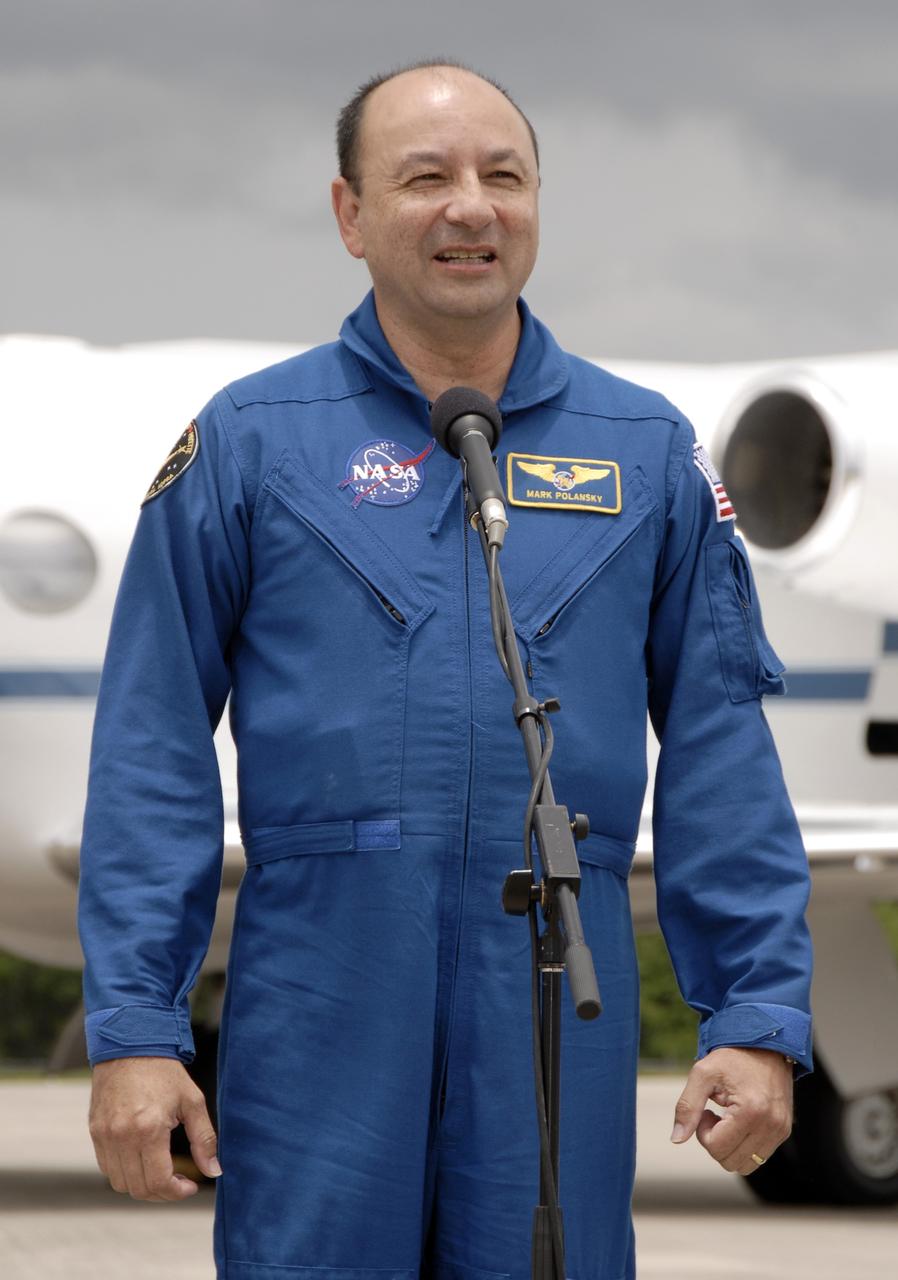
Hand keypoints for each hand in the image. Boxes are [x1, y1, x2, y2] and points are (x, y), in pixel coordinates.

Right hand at [88, 1055, 221, 1200]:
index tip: (190, 1186)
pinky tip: (141, 1159)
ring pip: (119, 1183)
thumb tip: (214, 1171)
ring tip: (160, 1172)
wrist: (131, 1045)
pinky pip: (106, 1167)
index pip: (158, 1182)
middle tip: (178, 1182)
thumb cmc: (165, 1071)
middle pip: (138, 1188)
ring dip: (141, 1186)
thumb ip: (204, 1139)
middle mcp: (122, 1136)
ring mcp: (105, 1135)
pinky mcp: (95, 1131)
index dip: (177, 1192)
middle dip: (162, 1193)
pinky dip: (124, 1172)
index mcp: (149, 1129)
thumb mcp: (192, 1101)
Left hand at [670, 1046, 792, 1174]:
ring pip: (745, 1165)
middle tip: (714, 1115)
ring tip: (727, 1119)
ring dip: (730, 1147)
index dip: (702, 1132)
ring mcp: (780, 1131)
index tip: (706, 1111)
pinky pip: (758, 1157)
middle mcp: (771, 1125)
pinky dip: (743, 1146)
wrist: (766, 1043)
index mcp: (751, 1111)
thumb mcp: (703, 1074)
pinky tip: (739, 1121)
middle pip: (730, 1162)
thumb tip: (676, 1139)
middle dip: (716, 1142)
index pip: (717, 1148)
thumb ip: (687, 1106)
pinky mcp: (784, 1131)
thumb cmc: (732, 1057)